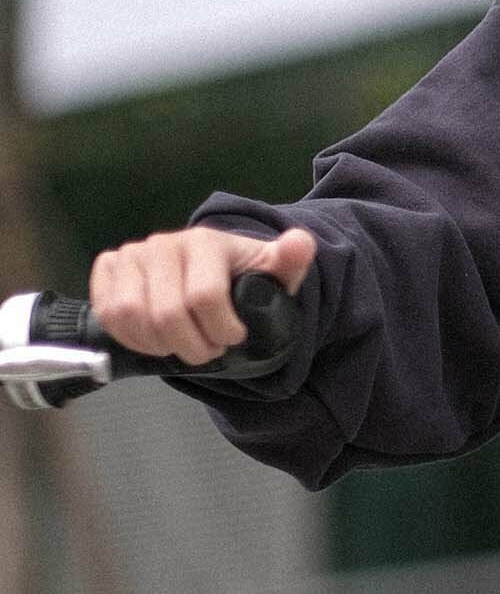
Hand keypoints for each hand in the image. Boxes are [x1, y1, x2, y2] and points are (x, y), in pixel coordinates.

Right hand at [89, 226, 316, 366]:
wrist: (212, 270)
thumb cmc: (245, 276)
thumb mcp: (274, 273)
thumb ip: (290, 261)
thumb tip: (299, 243)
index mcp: (206, 242)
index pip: (203, 297)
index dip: (220, 330)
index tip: (234, 337)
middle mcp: (163, 243)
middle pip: (166, 313)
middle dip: (191, 345)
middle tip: (208, 351)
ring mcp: (132, 254)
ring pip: (130, 315)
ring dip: (159, 344)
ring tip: (181, 345)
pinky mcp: (109, 267)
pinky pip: (107, 312)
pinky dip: (130, 337)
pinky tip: (153, 339)